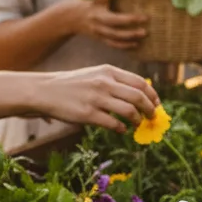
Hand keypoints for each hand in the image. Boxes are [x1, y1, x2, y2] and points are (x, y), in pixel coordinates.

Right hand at [32, 64, 159, 132]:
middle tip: (152, 117)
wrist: (44, 90)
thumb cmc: (72, 84)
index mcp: (108, 71)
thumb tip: (139, 95)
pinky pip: (113, 124)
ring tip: (137, 124)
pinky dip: (122, 129)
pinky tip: (122, 130)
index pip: (140, 82)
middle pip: (139, 97)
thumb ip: (115, 81)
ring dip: (138, 120)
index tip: (156, 104)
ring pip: (129, 111)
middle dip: (150, 109)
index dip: (152, 95)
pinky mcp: (87, 114)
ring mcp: (96, 98)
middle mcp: (105, 83)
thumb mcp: (95, 74)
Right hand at [74, 0, 147, 49]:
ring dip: (130, 35)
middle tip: (146, 17)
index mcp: (95, 0)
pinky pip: (112, 43)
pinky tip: (137, 43)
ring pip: (114, 35)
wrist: (68, 18)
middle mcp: (96, 16)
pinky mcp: (99, 37)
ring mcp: (97, 29)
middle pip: (113, 20)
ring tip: (144, 32)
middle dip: (129, 20)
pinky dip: (124, 45)